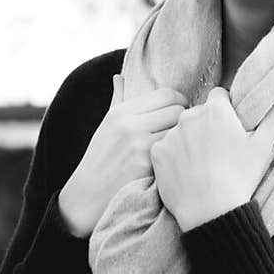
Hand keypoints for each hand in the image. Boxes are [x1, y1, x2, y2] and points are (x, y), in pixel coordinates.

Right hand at [58, 75, 186, 236]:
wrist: (87, 196)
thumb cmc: (100, 160)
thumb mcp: (105, 126)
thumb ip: (117, 100)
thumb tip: (119, 77)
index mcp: (121, 111)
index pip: (166, 94)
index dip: (180, 103)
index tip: (181, 116)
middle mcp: (129, 123)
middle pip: (178, 110)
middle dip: (186, 121)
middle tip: (186, 134)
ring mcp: (138, 143)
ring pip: (180, 130)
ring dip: (186, 139)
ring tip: (184, 148)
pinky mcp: (146, 164)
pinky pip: (176, 151)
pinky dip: (180, 155)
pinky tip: (179, 162)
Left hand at [150, 86, 273, 231]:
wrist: (211, 211)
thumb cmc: (240, 178)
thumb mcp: (264, 147)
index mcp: (216, 110)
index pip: (219, 97)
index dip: (225, 111)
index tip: (229, 130)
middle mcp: (190, 116)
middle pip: (198, 114)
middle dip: (205, 126)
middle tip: (217, 152)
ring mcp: (171, 134)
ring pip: (180, 131)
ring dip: (188, 142)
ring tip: (201, 166)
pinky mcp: (157, 153)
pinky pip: (165, 149)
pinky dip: (173, 159)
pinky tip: (186, 174)